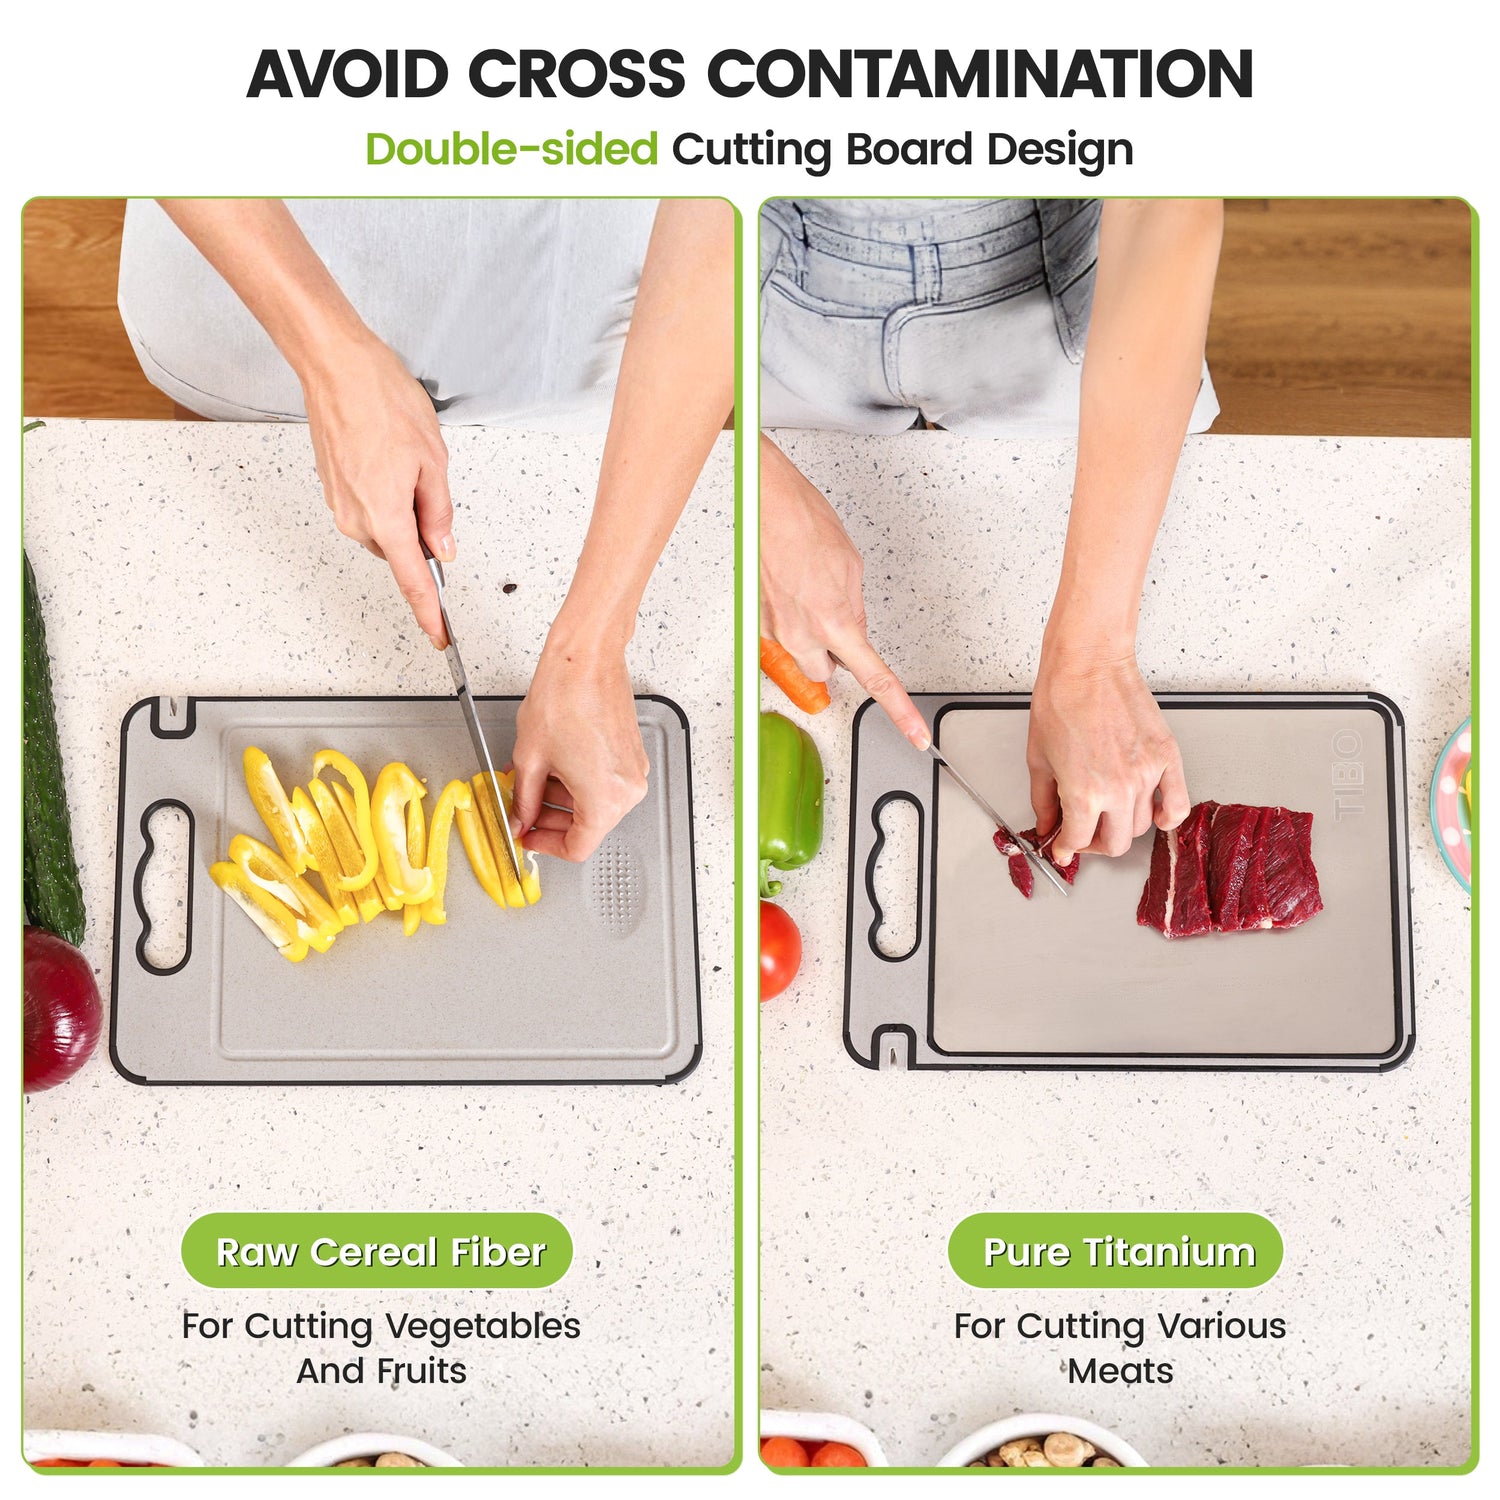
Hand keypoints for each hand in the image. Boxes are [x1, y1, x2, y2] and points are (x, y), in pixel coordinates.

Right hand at [300, 334, 455, 647]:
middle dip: (423, 534)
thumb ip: (440, 514)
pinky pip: (370, 510)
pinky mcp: (333, 489)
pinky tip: (390, 460)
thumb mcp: (433, 461)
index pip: (413, 581)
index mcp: (386, 517)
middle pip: (402, 551)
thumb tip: (442, 548)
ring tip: (407, 461)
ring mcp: (340, 505)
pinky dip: (387, 497)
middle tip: (431, 487)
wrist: (336, 366)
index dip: (430, 613)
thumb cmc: (382, 401)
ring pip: (386, 530)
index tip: (439, 634)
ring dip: (404, 510)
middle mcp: (357, 519)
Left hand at [510, 635, 648, 861]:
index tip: (528, 836)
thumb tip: (521, 820)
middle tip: (524, 810)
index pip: (577, 847)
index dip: (545, 845)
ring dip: (562, 799)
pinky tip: (553, 765)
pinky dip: (577, 781)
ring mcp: (634, 771)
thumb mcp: (530, 759)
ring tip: (534, 779)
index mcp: (605, 799)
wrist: (586, 660)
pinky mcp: (632, 754)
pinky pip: (604, 782)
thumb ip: (524, 801)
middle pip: (589, 826)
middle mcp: (627, 789)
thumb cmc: (564, 697)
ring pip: (595, 803)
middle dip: (552, 819)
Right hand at [760, 438, 927, 747]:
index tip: (915, 734)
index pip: (874, 678)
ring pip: (803, 658)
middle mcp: (803, 634)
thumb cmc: (805, 524)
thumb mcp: (851, 567)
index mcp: (835, 622)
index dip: (899, 711)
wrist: (768, 505)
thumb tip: (855, 631)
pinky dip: (792, 621)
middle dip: (836, 653)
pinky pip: (783, 637)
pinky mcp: (758, 621)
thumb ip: (855, 609)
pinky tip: (795, 590)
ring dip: (813, 640)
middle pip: (827, 672)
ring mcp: (777, 630)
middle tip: (836, 616)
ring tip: (812, 596)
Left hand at [1027, 641, 1189, 864]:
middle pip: (1115, 843)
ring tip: (1107, 813)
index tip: (1064, 848)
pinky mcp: (1166, 758)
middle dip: (1094, 844)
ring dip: (1122, 827)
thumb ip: (1044, 801)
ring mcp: (1147, 775)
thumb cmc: (1060, 702)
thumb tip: (1048, 826)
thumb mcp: (1038, 759)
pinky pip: (1177, 805)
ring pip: (1141, 826)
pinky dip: (1166, 818)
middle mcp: (1119, 789)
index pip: (1078, 841)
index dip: (1067, 848)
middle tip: (1083, 833)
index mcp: (1084, 793)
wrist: (1088, 666)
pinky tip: (1153, 815)